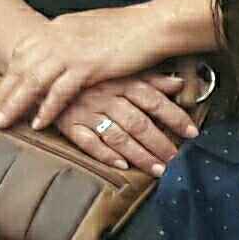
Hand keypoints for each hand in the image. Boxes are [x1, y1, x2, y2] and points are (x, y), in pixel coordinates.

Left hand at [0, 8, 173, 132]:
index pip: (24, 52)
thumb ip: (73, 37)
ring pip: (32, 81)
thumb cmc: (131, 27)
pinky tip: (38, 122)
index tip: (0, 93)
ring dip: (15, 104)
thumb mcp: (93, 27)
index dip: (9, 74)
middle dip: (3, 93)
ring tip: (4, 122)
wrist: (154, 24)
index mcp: (59, 26)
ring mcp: (71, 50)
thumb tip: (63, 47)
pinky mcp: (87, 65)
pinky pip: (59, 91)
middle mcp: (59, 36)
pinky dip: (46, 108)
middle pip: (21, 67)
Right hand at [57, 66, 199, 172]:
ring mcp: (87, 112)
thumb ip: (151, 79)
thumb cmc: (90, 74)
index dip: (174, 117)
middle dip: (160, 143)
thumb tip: (180, 84)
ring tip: (157, 170)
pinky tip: (122, 167)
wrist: (46, 72)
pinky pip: (88, 142)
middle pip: (138, 123)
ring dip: (140, 155)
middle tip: (176, 159)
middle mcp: (106, 97)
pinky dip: (105, 155)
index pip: (154, 100)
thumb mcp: (120, 70)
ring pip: (118, 136)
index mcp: (121, 81)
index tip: (192, 132)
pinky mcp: (69, 124)